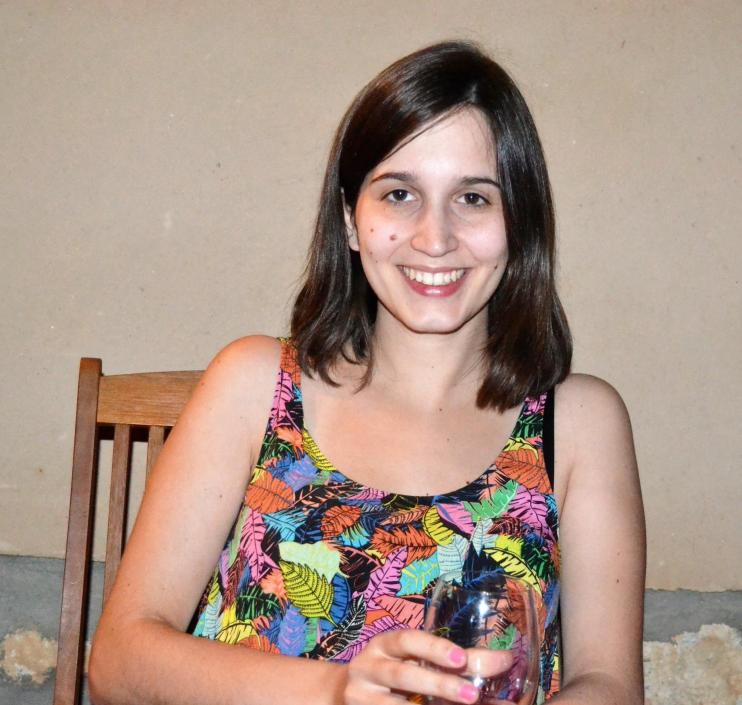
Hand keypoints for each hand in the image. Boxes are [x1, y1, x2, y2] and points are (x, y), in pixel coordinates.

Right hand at [342, 629, 512, 703]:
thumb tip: (502, 666)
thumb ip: (443, 663)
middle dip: (440, 684)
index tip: (462, 658)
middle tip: (473, 694)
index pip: (407, 640)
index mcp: (384, 645)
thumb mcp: (407, 659)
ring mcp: (362, 697)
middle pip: (404, 675)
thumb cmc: (390, 674)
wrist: (344, 693)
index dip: (434, 647)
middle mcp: (369, 667)